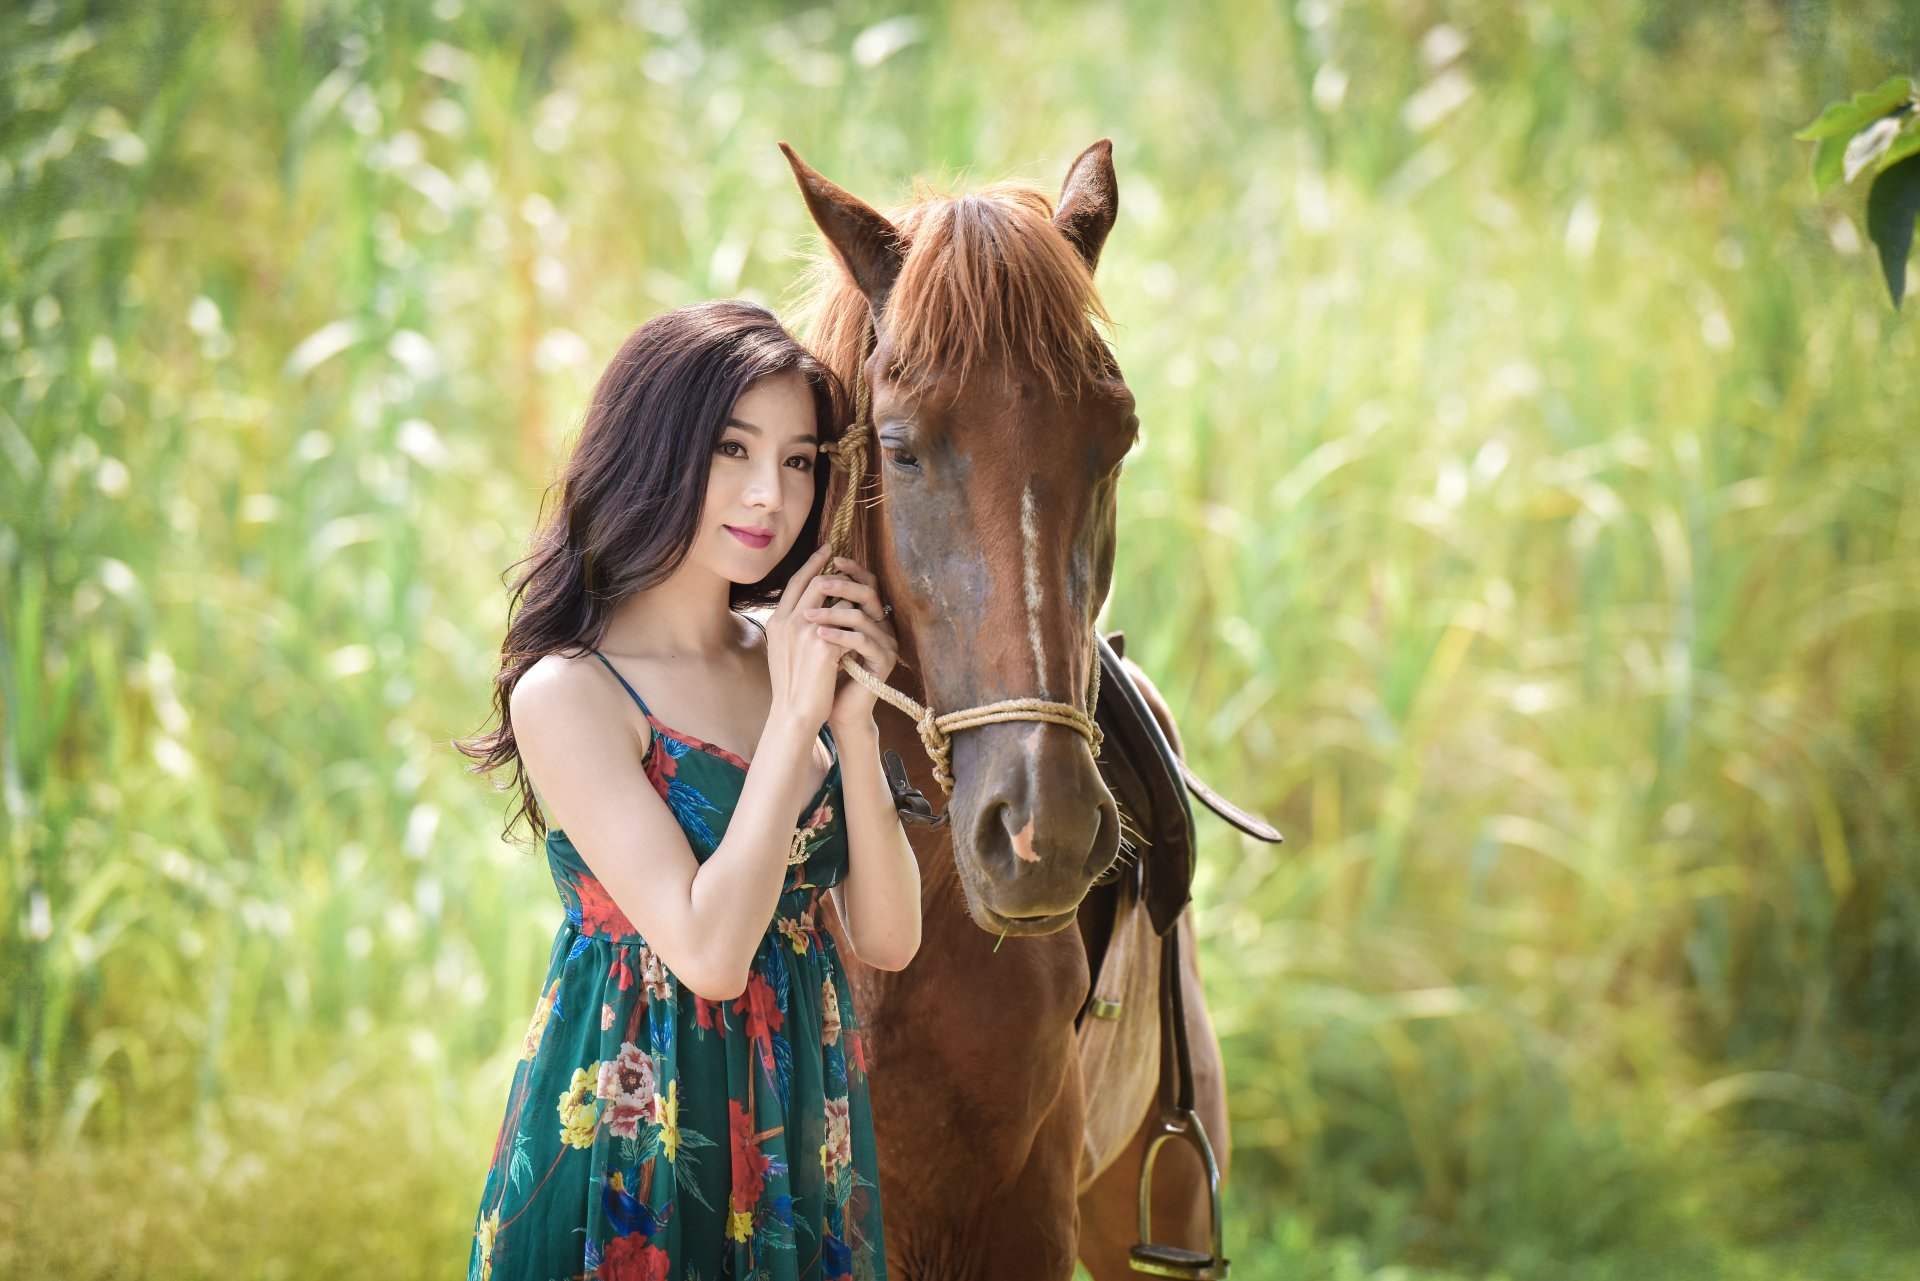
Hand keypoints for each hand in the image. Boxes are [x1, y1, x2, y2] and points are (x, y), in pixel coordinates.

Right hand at [764, 544, 844, 731]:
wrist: (793, 714)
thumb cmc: (791, 687)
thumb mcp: (783, 651)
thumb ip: (792, 628)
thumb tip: (809, 608)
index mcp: (776, 622)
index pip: (795, 582)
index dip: (812, 563)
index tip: (826, 550)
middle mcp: (788, 621)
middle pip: (814, 580)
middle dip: (832, 567)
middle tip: (846, 558)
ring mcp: (805, 631)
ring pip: (833, 594)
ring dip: (848, 592)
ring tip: (859, 590)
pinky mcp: (824, 645)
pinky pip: (847, 619)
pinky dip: (856, 617)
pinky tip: (865, 619)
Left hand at [803, 556, 898, 731]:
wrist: (835, 710)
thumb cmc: (824, 674)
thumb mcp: (817, 636)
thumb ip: (820, 609)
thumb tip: (805, 577)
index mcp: (868, 616)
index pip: (865, 583)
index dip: (849, 568)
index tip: (828, 557)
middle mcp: (882, 626)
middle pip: (868, 593)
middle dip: (841, 585)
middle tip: (818, 584)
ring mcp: (886, 643)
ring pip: (862, 616)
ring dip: (832, 612)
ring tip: (807, 615)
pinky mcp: (884, 660)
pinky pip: (862, 641)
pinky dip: (839, 635)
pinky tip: (819, 634)